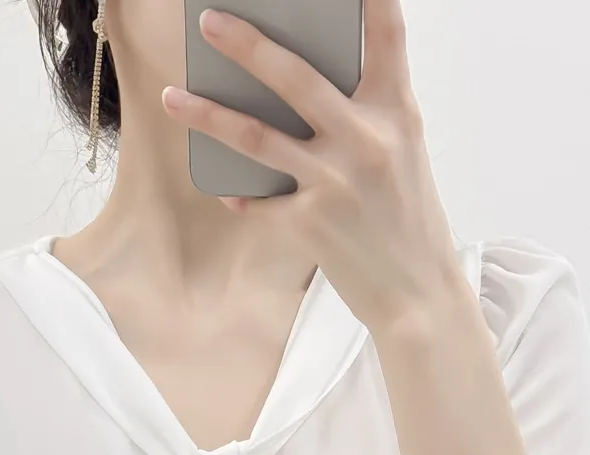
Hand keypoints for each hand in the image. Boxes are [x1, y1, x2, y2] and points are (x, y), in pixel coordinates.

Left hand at [161, 0, 465, 332]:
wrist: (416, 292)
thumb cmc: (406, 216)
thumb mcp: (402, 151)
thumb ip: (364, 114)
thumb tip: (304, 85)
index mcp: (396, 112)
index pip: (386, 34)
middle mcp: (365, 139)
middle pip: (295, 78)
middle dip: (246, 44)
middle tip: (208, 22)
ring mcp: (334, 181)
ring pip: (256, 137)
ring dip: (207, 114)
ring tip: (172, 96)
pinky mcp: (309, 223)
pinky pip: (258, 199)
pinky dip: (240, 193)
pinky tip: (223, 187)